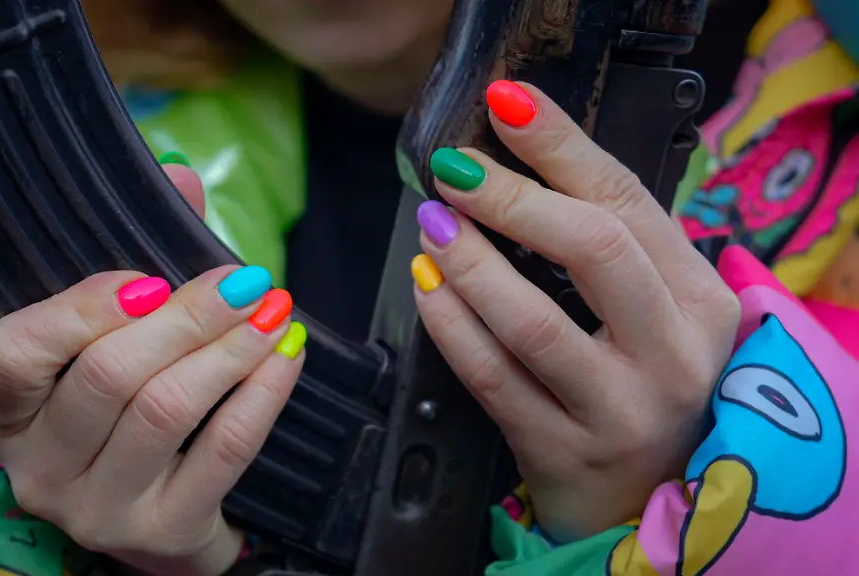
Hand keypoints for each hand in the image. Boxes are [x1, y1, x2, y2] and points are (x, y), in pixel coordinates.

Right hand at [0, 162, 305, 575]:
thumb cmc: (128, 407)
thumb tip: (179, 174)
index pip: (12, 356)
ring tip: (273, 310)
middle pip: (109, 377)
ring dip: (231, 349)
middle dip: (188, 318)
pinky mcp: (163, 530)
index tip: (150, 278)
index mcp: (8, 409)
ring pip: (166, 410)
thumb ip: (139, 251)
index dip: (81, 310)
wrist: (160, 512)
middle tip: (244, 280)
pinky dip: (261, 395)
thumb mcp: (113, 338)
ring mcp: (98, 507)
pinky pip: (223, 451)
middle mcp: (39, 464)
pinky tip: (285, 358)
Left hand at [411, 82, 740, 541]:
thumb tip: (520, 167)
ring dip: (471, 262)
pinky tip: (429, 288)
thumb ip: (612, 251)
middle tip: (455, 172)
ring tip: (433, 225)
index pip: (629, 202)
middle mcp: (674, 354)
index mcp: (701, 302)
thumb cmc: (641, 387)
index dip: (562, 146)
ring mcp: (622, 410)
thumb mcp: (657, 315)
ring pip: (534, 320)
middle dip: (512, 198)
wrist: (645, 498)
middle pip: (594, 248)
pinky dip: (451, 326)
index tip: (508, 104)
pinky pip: (494, 378)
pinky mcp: (565, 451)